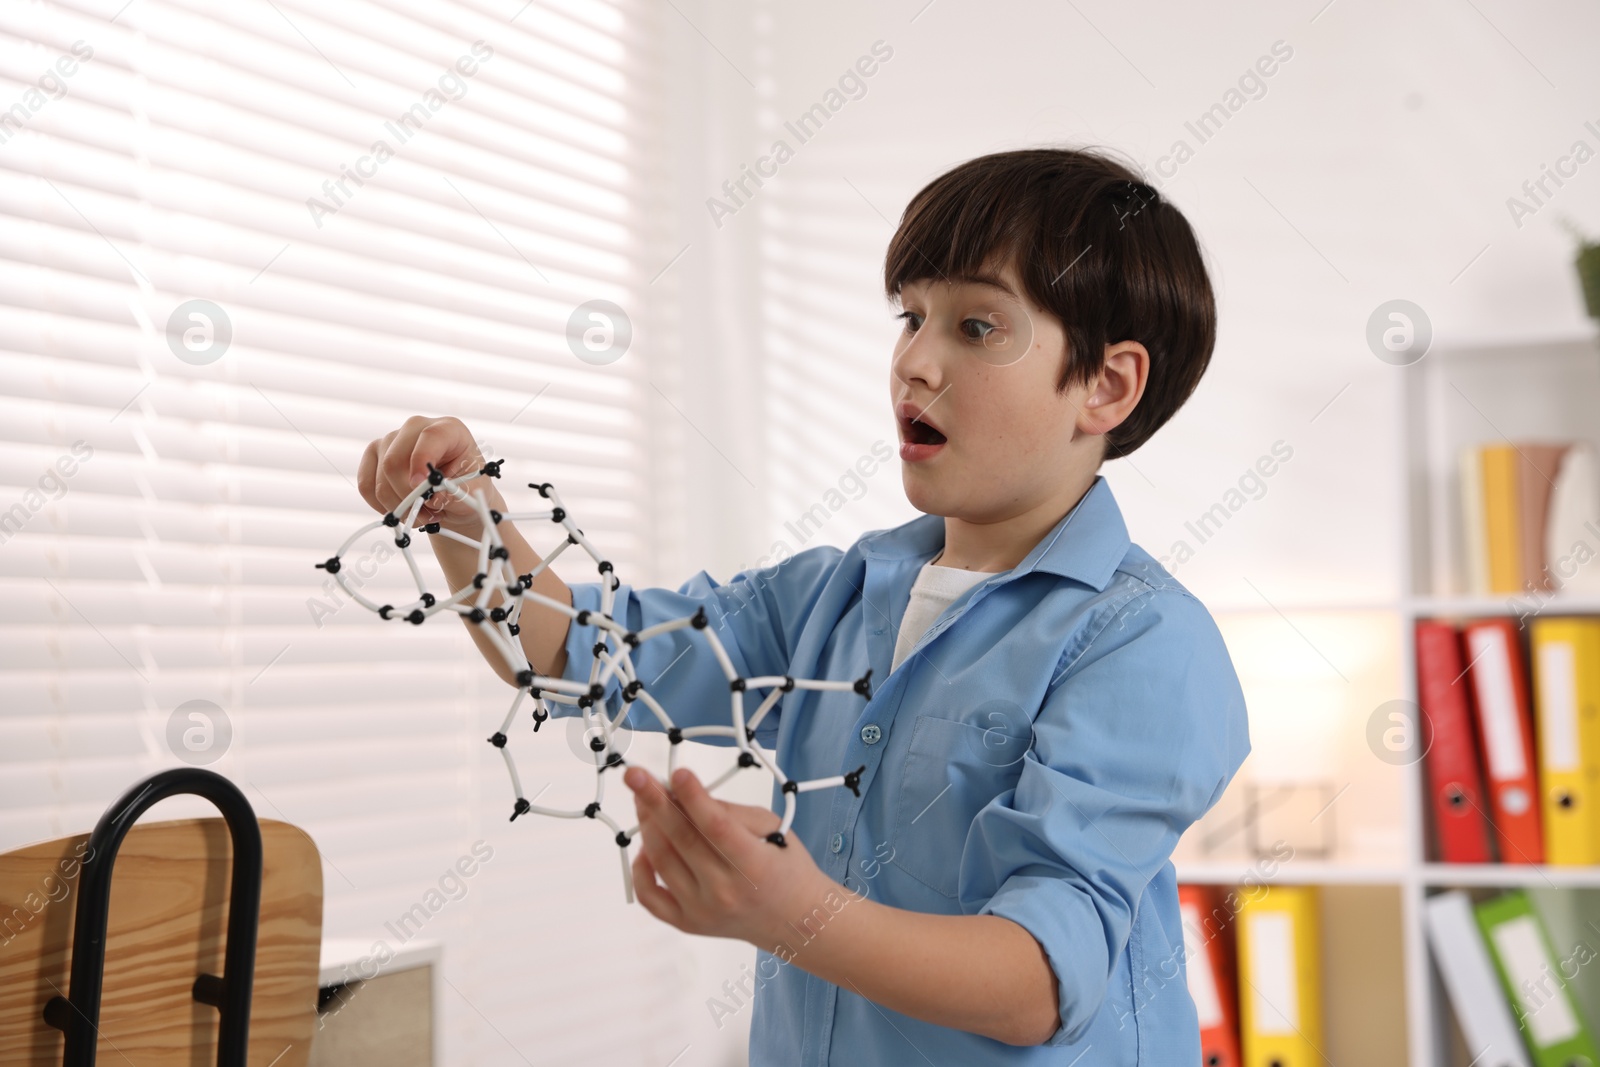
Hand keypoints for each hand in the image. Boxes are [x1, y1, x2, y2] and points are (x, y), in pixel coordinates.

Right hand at [357, 415, 501, 535]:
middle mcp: (415, 429)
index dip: (422, 462)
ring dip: (400, 506)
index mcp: (448, 429)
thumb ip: (455, 494)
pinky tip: (402, 510)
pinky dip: (383, 506)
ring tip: (422, 514)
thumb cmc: (467, 489)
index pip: (429, 436)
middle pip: (394, 461)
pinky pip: (366, 486)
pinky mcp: (373, 457)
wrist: (455, 496)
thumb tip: (432, 498)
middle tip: (428, 514)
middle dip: (409, 496)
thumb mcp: (473, 493)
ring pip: (380, 479)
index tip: (422, 487)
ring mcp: (390, 441)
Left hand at [624, 766, 832, 946]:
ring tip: (642, 799)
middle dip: (654, 802)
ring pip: (661, 861)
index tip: (677, 773)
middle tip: (635, 775)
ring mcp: (702, 911)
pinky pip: (649, 896)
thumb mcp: (772, 827)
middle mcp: (725, 892)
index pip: (716, 827)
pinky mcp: (685, 923)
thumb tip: (684, 792)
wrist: (792, 919)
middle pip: (682, 840)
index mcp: (755, 866)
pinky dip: (639, 868)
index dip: (694, 798)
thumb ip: (730, 811)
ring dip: (647, 824)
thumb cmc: (784, 867)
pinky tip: (644, 845)